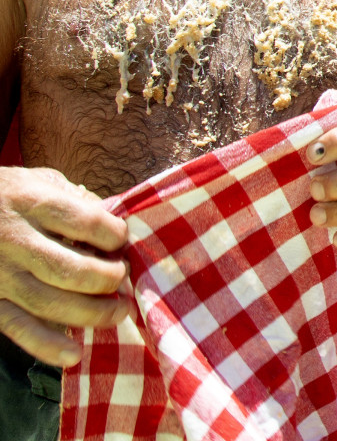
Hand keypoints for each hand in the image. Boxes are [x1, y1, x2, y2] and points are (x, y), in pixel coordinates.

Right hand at [0, 167, 129, 365]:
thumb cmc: (15, 195)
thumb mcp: (45, 183)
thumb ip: (79, 202)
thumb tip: (119, 227)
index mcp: (34, 202)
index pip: (88, 223)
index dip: (116, 237)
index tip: (125, 243)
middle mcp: (15, 239)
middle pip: (71, 269)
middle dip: (107, 279)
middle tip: (124, 279)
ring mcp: (0, 273)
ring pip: (48, 302)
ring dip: (89, 313)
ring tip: (118, 313)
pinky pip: (17, 326)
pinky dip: (45, 344)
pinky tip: (73, 354)